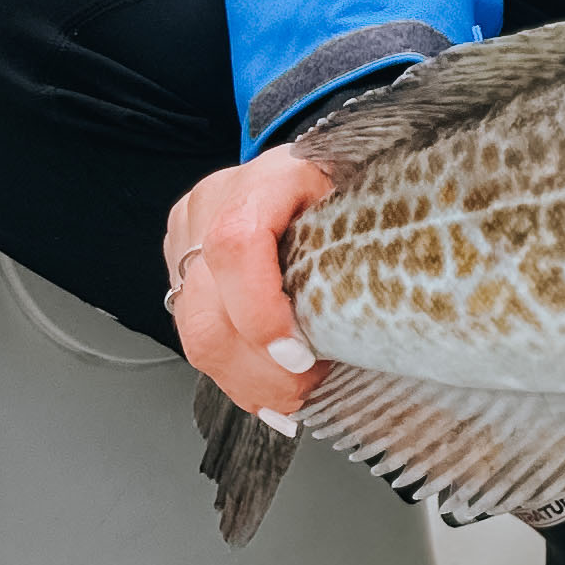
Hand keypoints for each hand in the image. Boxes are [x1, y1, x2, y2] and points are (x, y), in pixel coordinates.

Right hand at [163, 147, 336, 428]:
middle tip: (306, 393)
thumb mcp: (363, 197)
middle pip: (208, 307)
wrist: (303, 163)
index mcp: (264, 179)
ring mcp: (187, 238)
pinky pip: (193, 334)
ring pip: (194, 331)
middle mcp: (212, 207)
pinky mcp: (179, 266)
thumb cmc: (339, 181)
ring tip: (291, 401)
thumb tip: (385, 318)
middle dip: (260, 369)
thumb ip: (364, 244)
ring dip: (246, 380)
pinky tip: (266, 394)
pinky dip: (234, 372)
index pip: (237, 245)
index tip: (300, 357)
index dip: (261, 311)